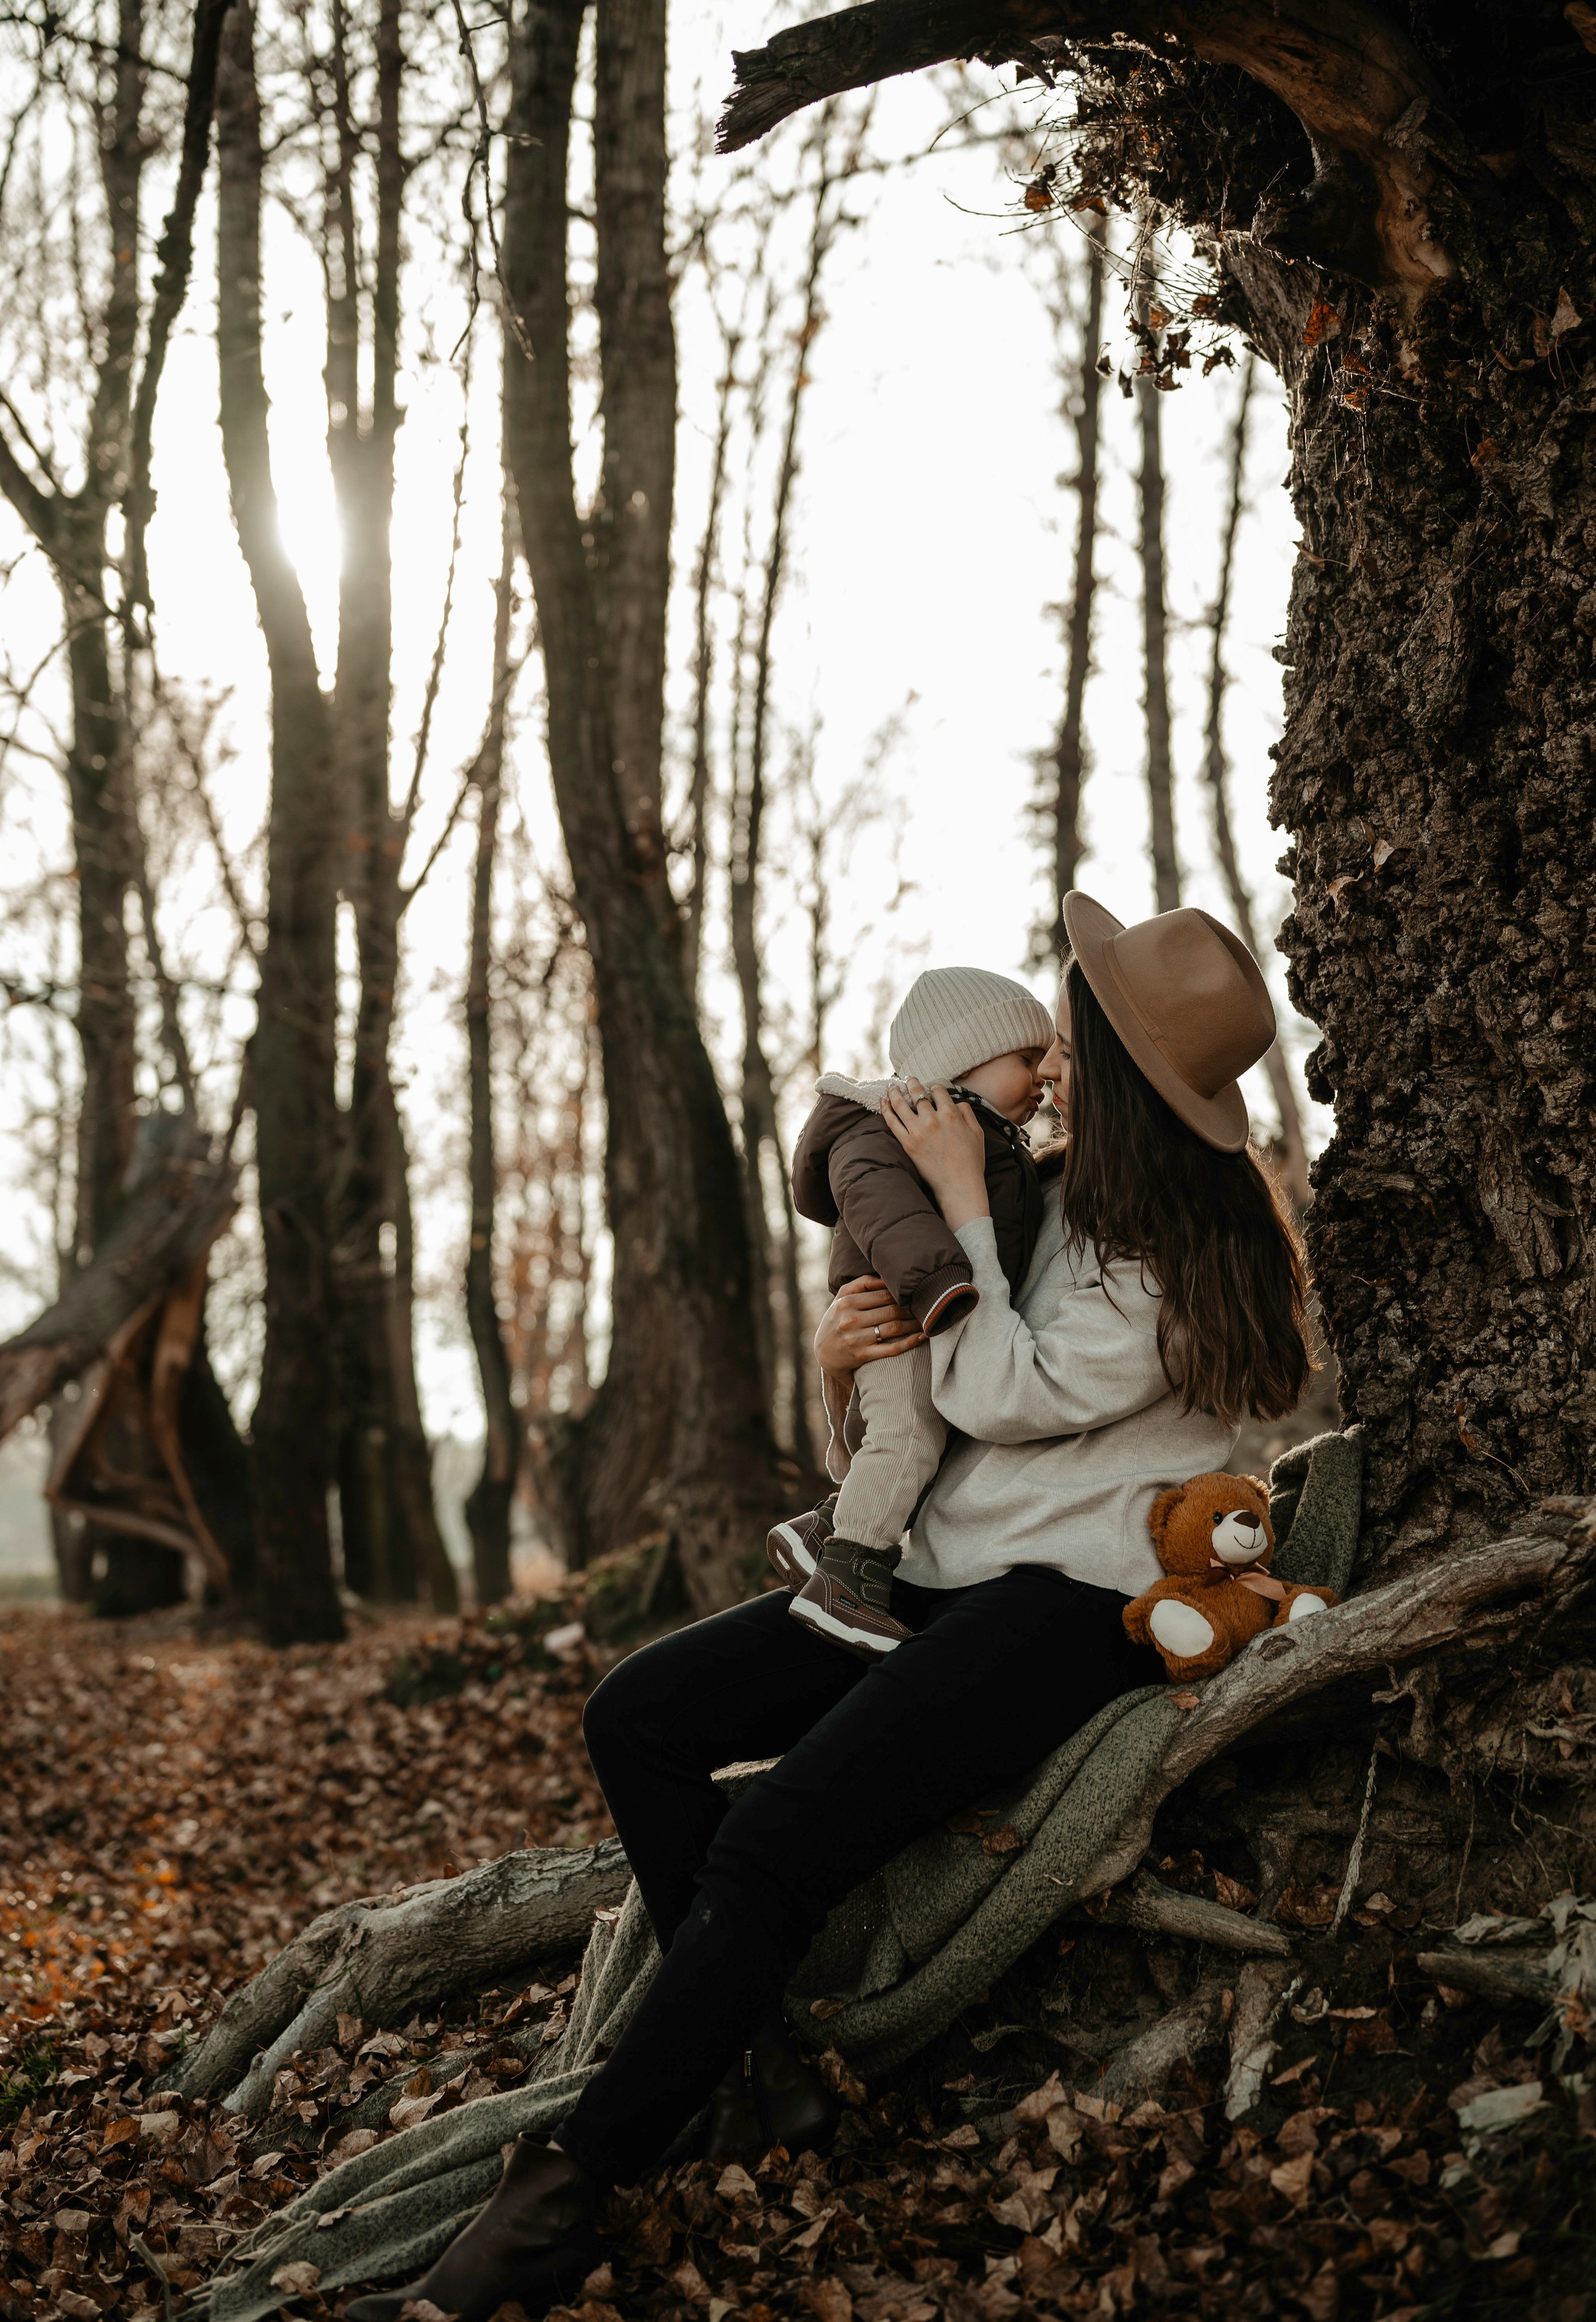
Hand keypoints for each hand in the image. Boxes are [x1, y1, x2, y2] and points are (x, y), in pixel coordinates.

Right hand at [814, 1275, 924, 1375]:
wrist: (823, 1353)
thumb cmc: (838, 1319)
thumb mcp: (842, 1297)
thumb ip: (862, 1283)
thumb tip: (886, 1277)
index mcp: (846, 1302)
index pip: (883, 1294)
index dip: (903, 1295)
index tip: (916, 1295)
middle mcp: (850, 1319)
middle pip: (891, 1310)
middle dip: (912, 1309)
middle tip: (926, 1307)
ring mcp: (856, 1339)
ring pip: (894, 1328)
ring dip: (915, 1324)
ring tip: (927, 1321)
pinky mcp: (862, 1355)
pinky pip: (891, 1349)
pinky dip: (910, 1342)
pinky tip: (922, 1337)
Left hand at [879, 1079, 989, 1228]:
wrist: (959, 1186)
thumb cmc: (971, 1162)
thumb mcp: (977, 1133)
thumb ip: (967, 1113)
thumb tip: (957, 1103)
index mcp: (951, 1114)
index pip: (938, 1091)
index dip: (934, 1087)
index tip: (931, 1088)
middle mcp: (933, 1119)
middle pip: (918, 1094)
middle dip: (912, 1083)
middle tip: (907, 1078)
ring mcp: (918, 1131)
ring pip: (901, 1104)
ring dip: (895, 1092)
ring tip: (891, 1086)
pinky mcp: (907, 1143)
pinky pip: (892, 1122)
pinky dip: (885, 1110)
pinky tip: (882, 1102)